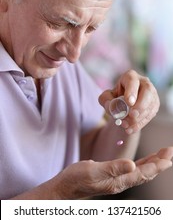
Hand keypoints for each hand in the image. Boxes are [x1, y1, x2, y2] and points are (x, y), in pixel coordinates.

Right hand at [54, 147, 172, 198]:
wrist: (66, 187)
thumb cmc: (77, 179)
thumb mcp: (93, 171)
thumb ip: (113, 168)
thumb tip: (132, 164)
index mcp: (119, 181)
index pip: (143, 172)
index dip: (158, 164)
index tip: (169, 155)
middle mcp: (121, 182)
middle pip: (146, 173)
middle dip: (160, 163)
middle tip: (169, 151)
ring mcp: (117, 180)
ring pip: (141, 171)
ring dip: (153, 163)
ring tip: (163, 155)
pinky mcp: (113, 176)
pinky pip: (133, 170)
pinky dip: (142, 164)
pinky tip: (145, 161)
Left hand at [99, 70, 159, 133]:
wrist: (123, 107)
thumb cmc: (114, 98)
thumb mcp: (106, 97)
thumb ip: (105, 100)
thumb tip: (111, 106)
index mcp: (130, 77)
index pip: (132, 81)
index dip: (132, 91)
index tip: (129, 102)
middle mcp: (144, 83)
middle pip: (147, 91)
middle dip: (141, 105)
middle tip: (132, 115)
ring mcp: (152, 94)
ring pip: (150, 105)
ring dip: (139, 117)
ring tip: (125, 125)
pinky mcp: (154, 105)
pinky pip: (150, 115)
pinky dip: (140, 124)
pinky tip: (130, 129)